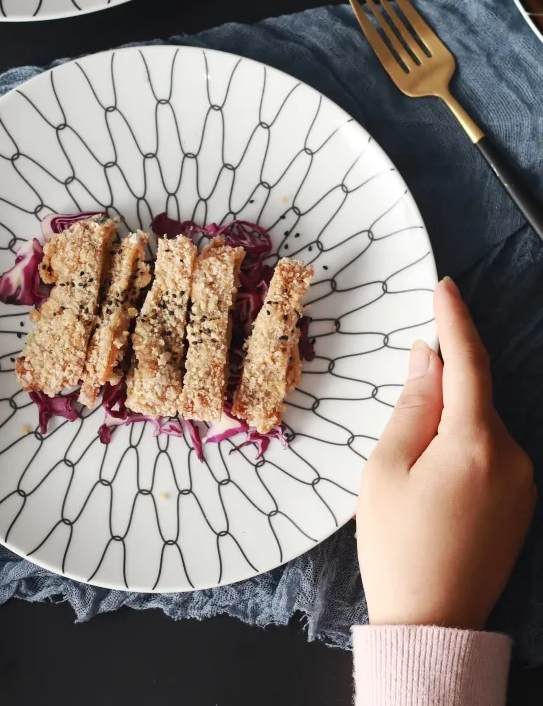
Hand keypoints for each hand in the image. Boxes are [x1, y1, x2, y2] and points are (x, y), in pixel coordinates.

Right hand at [357, 277, 535, 629]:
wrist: (433, 621)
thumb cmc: (397, 544)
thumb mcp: (386, 468)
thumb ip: (411, 406)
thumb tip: (425, 359)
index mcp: (476, 444)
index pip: (468, 363)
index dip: (454, 321)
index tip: (443, 287)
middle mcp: (513, 457)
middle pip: (472, 398)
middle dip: (437, 393)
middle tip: (397, 434)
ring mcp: (523, 483)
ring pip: (478, 427)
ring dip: (446, 427)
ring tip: (409, 476)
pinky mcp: (521, 503)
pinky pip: (489, 454)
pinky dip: (460, 449)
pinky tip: (433, 485)